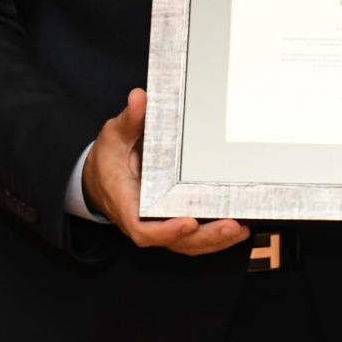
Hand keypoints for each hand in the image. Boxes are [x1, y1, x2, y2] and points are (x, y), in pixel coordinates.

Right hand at [82, 88, 250, 254]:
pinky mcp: (171, 221)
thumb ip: (130, 120)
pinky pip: (193, 238)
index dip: (165, 231)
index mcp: (125, 201)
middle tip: (231, 224)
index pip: (142, 227)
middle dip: (204, 236)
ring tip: (240, 229)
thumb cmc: (109, 157)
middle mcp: (143, 218)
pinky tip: (238, 229)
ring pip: (186, 243)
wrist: (100, 176)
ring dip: (214, 240)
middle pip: (173, 239)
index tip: (189, 223)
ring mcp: (159, 223)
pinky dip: (214, 237)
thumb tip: (140, 98)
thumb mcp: (115, 135)